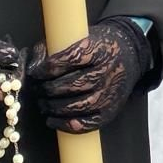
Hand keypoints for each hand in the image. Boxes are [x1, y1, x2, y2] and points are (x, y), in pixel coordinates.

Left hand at [26, 17, 151, 133]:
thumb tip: (32, 63)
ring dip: (53, 107)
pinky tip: (53, 120)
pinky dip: (66, 125)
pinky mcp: (109, 111)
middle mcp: (106, 72)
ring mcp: (109, 93)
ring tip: (43, 103)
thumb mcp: (82, 36)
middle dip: (47, 89)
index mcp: (98, 50)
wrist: (129, 55)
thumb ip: (56, 46)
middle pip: (71, 85)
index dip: (48, 67)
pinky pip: (86, 124)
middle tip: (37, 89)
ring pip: (76, 106)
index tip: (36, 72)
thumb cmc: (99, 46)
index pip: (70, 59)